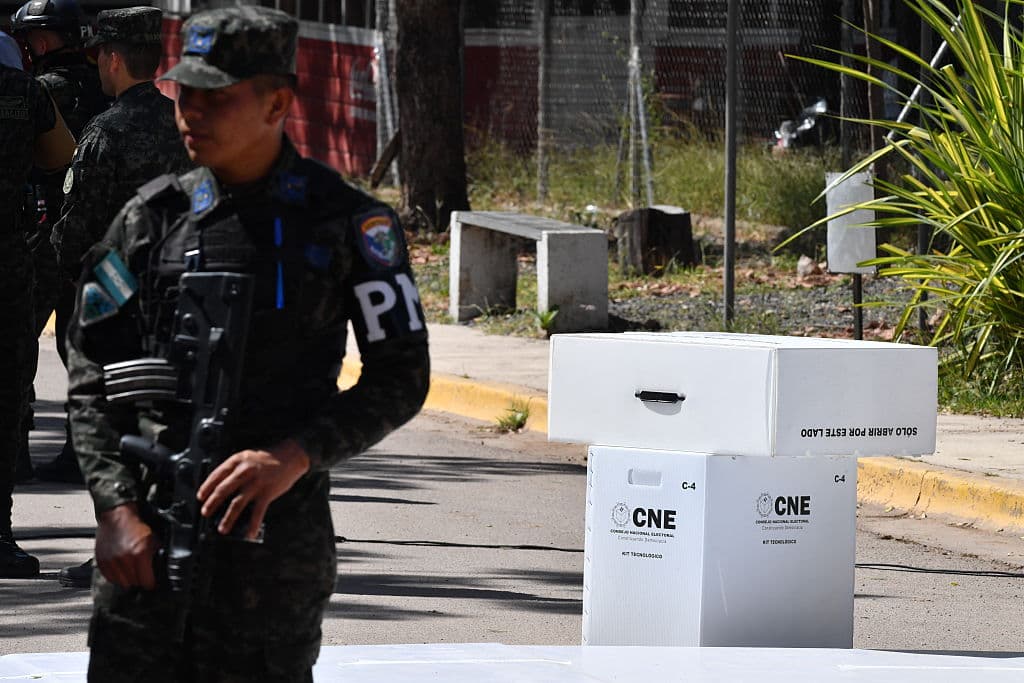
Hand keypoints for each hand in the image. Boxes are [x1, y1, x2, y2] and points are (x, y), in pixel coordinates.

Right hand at [95, 503, 156, 589]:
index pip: (147, 581)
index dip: (151, 582)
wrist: (117, 516)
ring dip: (129, 579)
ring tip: (132, 570)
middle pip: (135, 583)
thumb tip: (161, 569)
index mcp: (140, 553)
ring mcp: (111, 562)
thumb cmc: (136, 525)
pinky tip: (122, 568)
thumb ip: (157, 555)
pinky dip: (117, 576)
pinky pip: (111, 578)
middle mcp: (125, 559)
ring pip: (123, 583)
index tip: (152, 581)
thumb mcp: (154, 539)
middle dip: (140, 580)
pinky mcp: (102, 562)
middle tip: (143, 573)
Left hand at [196, 439, 310, 540]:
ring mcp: (256, 483)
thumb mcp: (248, 456)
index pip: (217, 475)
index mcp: (238, 460)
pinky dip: (252, 525)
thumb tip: (222, 488)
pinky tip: (248, 534)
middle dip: (212, 504)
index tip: (201, 497)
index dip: (206, 487)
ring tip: (222, 528)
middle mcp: (245, 471)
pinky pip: (257, 512)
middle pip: (223, 490)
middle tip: (205, 512)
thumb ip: (236, 469)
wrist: (292, 455)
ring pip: (237, 504)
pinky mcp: (267, 493)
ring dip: (228, 518)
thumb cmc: (269, 457)